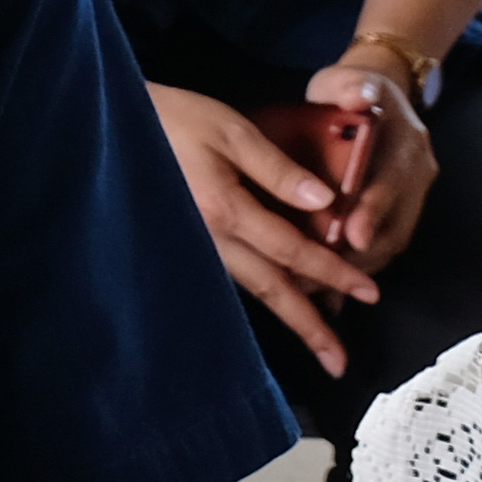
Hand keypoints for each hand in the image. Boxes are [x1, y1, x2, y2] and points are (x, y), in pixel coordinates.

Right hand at [148, 81, 378, 376]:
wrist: (112, 128)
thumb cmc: (173, 119)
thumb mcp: (231, 131)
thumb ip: (277, 168)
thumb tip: (325, 202)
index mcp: (225, 210)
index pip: (292, 251)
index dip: (334, 272)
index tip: (369, 291)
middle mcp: (210, 239)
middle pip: (270, 289)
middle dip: (309, 326)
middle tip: (339, 362)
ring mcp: (196, 245)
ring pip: (252, 288)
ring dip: (287, 316)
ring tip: (318, 342)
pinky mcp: (188, 242)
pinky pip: (233, 276)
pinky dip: (263, 292)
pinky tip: (280, 300)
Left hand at [299, 59, 438, 272]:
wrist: (374, 96)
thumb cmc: (351, 91)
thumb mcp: (348, 81)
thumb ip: (352, 87)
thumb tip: (360, 94)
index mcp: (406, 145)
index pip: (393, 181)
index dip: (373, 210)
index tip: (350, 235)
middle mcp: (417, 175)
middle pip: (395, 225)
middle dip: (360, 256)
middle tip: (321, 277)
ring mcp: (411, 198)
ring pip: (390, 244)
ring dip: (358, 271)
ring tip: (317, 290)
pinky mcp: (398, 214)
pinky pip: (383, 249)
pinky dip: (359, 272)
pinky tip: (331, 297)